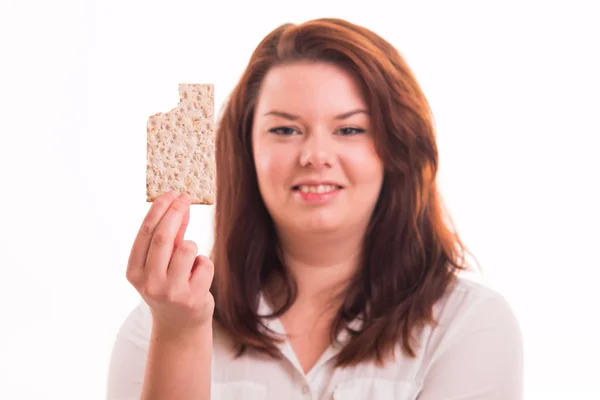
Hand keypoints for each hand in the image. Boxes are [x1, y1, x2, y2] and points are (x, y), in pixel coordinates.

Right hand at [126, 190, 214, 332]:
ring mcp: (171, 292)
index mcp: (135, 272)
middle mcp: (149, 283)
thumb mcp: (161, 264)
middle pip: (164, 237)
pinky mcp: (192, 298)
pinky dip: (204, 264)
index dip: (159, 210)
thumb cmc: (169, 287)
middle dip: (176, 212)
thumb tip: (178, 204)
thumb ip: (169, 237)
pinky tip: (197, 278)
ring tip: (189, 262)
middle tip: (185, 198)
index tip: (171, 193)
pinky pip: (205, 263)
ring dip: (192, 246)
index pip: (146, 233)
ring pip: (188, 248)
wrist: (180, 326)